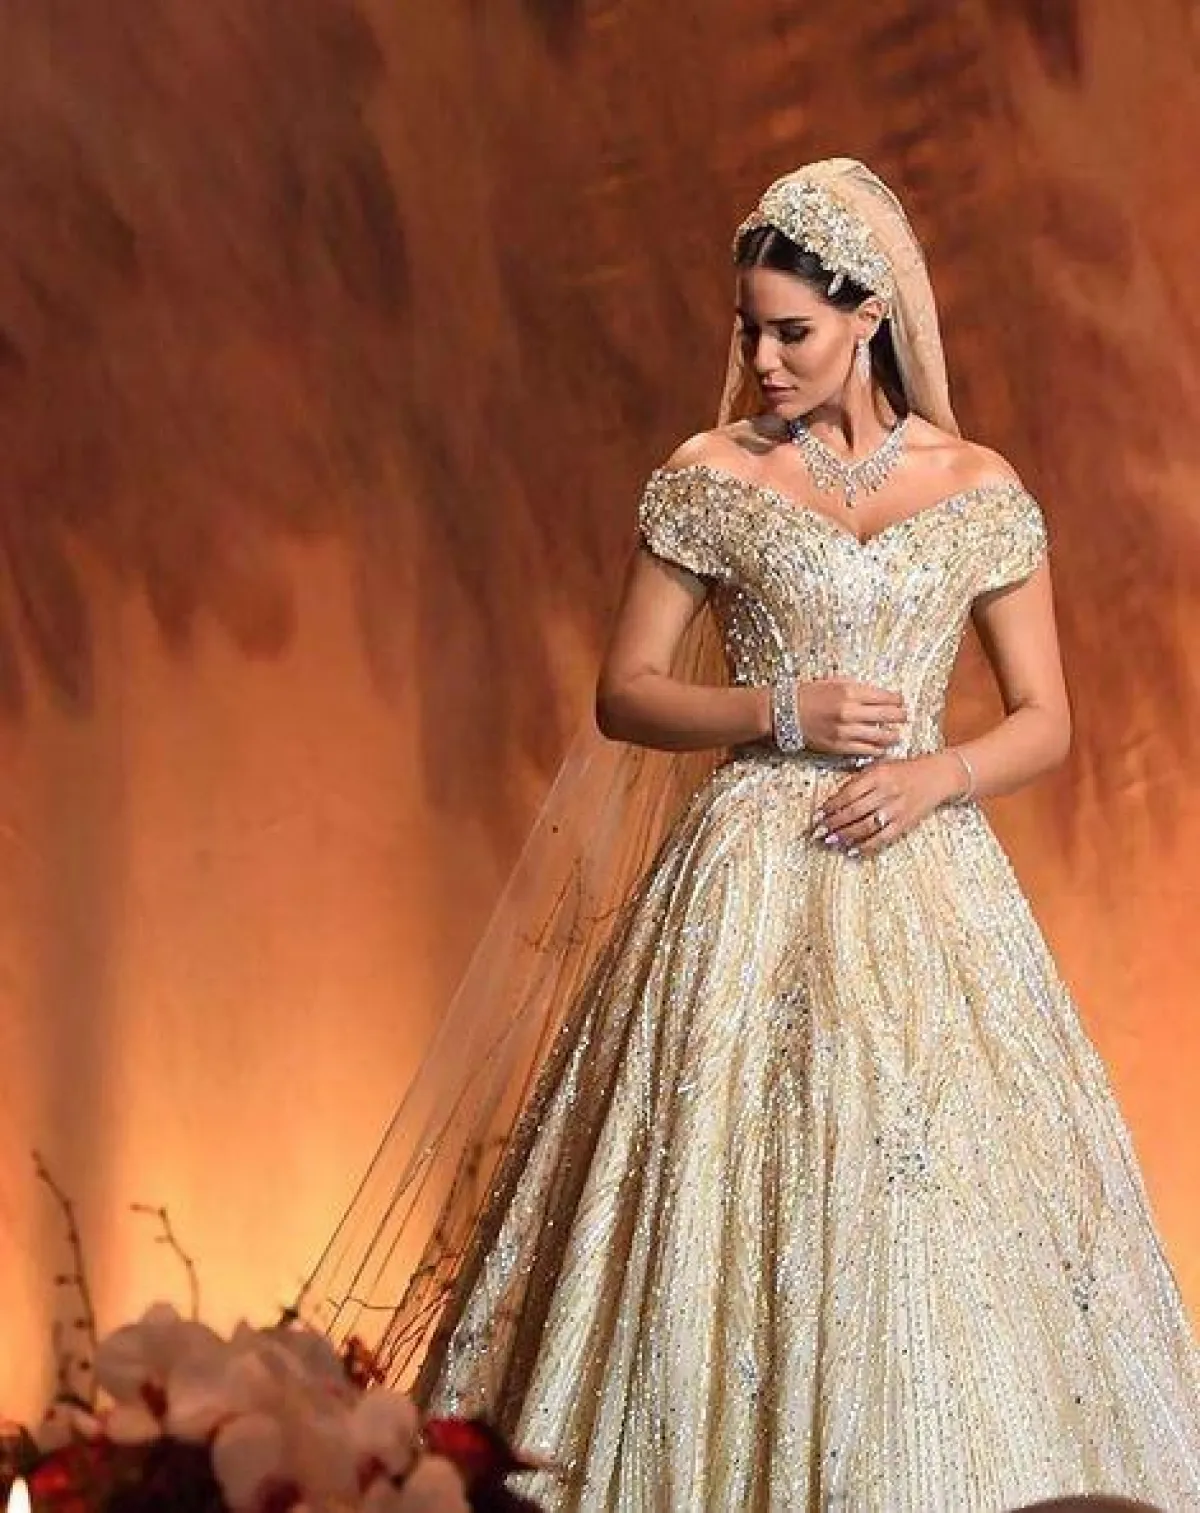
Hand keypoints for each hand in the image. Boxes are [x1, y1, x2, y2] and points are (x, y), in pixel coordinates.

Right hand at [795, 678, 907, 757]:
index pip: (886, 697)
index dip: (898, 700)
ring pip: (880, 736)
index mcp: (850, 692)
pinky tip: (882, 748)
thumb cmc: (808, 695)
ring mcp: (845, 730)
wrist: (784, 713)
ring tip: (897, 736)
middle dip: (900, 716)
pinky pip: (866, 750)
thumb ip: (857, 688)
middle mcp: (850, 711)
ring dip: (893, 736)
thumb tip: (879, 695)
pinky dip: (877, 750)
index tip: (900, 702)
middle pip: (888, 715)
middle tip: (905, 717)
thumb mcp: (834, 682)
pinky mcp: (839, 746)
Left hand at [811, 751, 966, 856]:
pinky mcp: (905, 823)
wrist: (937, 776)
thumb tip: (834, 801)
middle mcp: (887, 792)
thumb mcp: (880, 767)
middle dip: (833, 823)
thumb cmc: (904, 770)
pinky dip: (866, 846)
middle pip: (854, 811)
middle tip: (818, 831)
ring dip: (845, 835)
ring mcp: (897, 809)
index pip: (848, 793)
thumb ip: (858, 781)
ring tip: (831, 840)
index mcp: (878, 775)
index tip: (818, 814)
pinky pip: (883, 838)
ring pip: (866, 826)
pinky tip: (853, 850)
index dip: (831, 806)